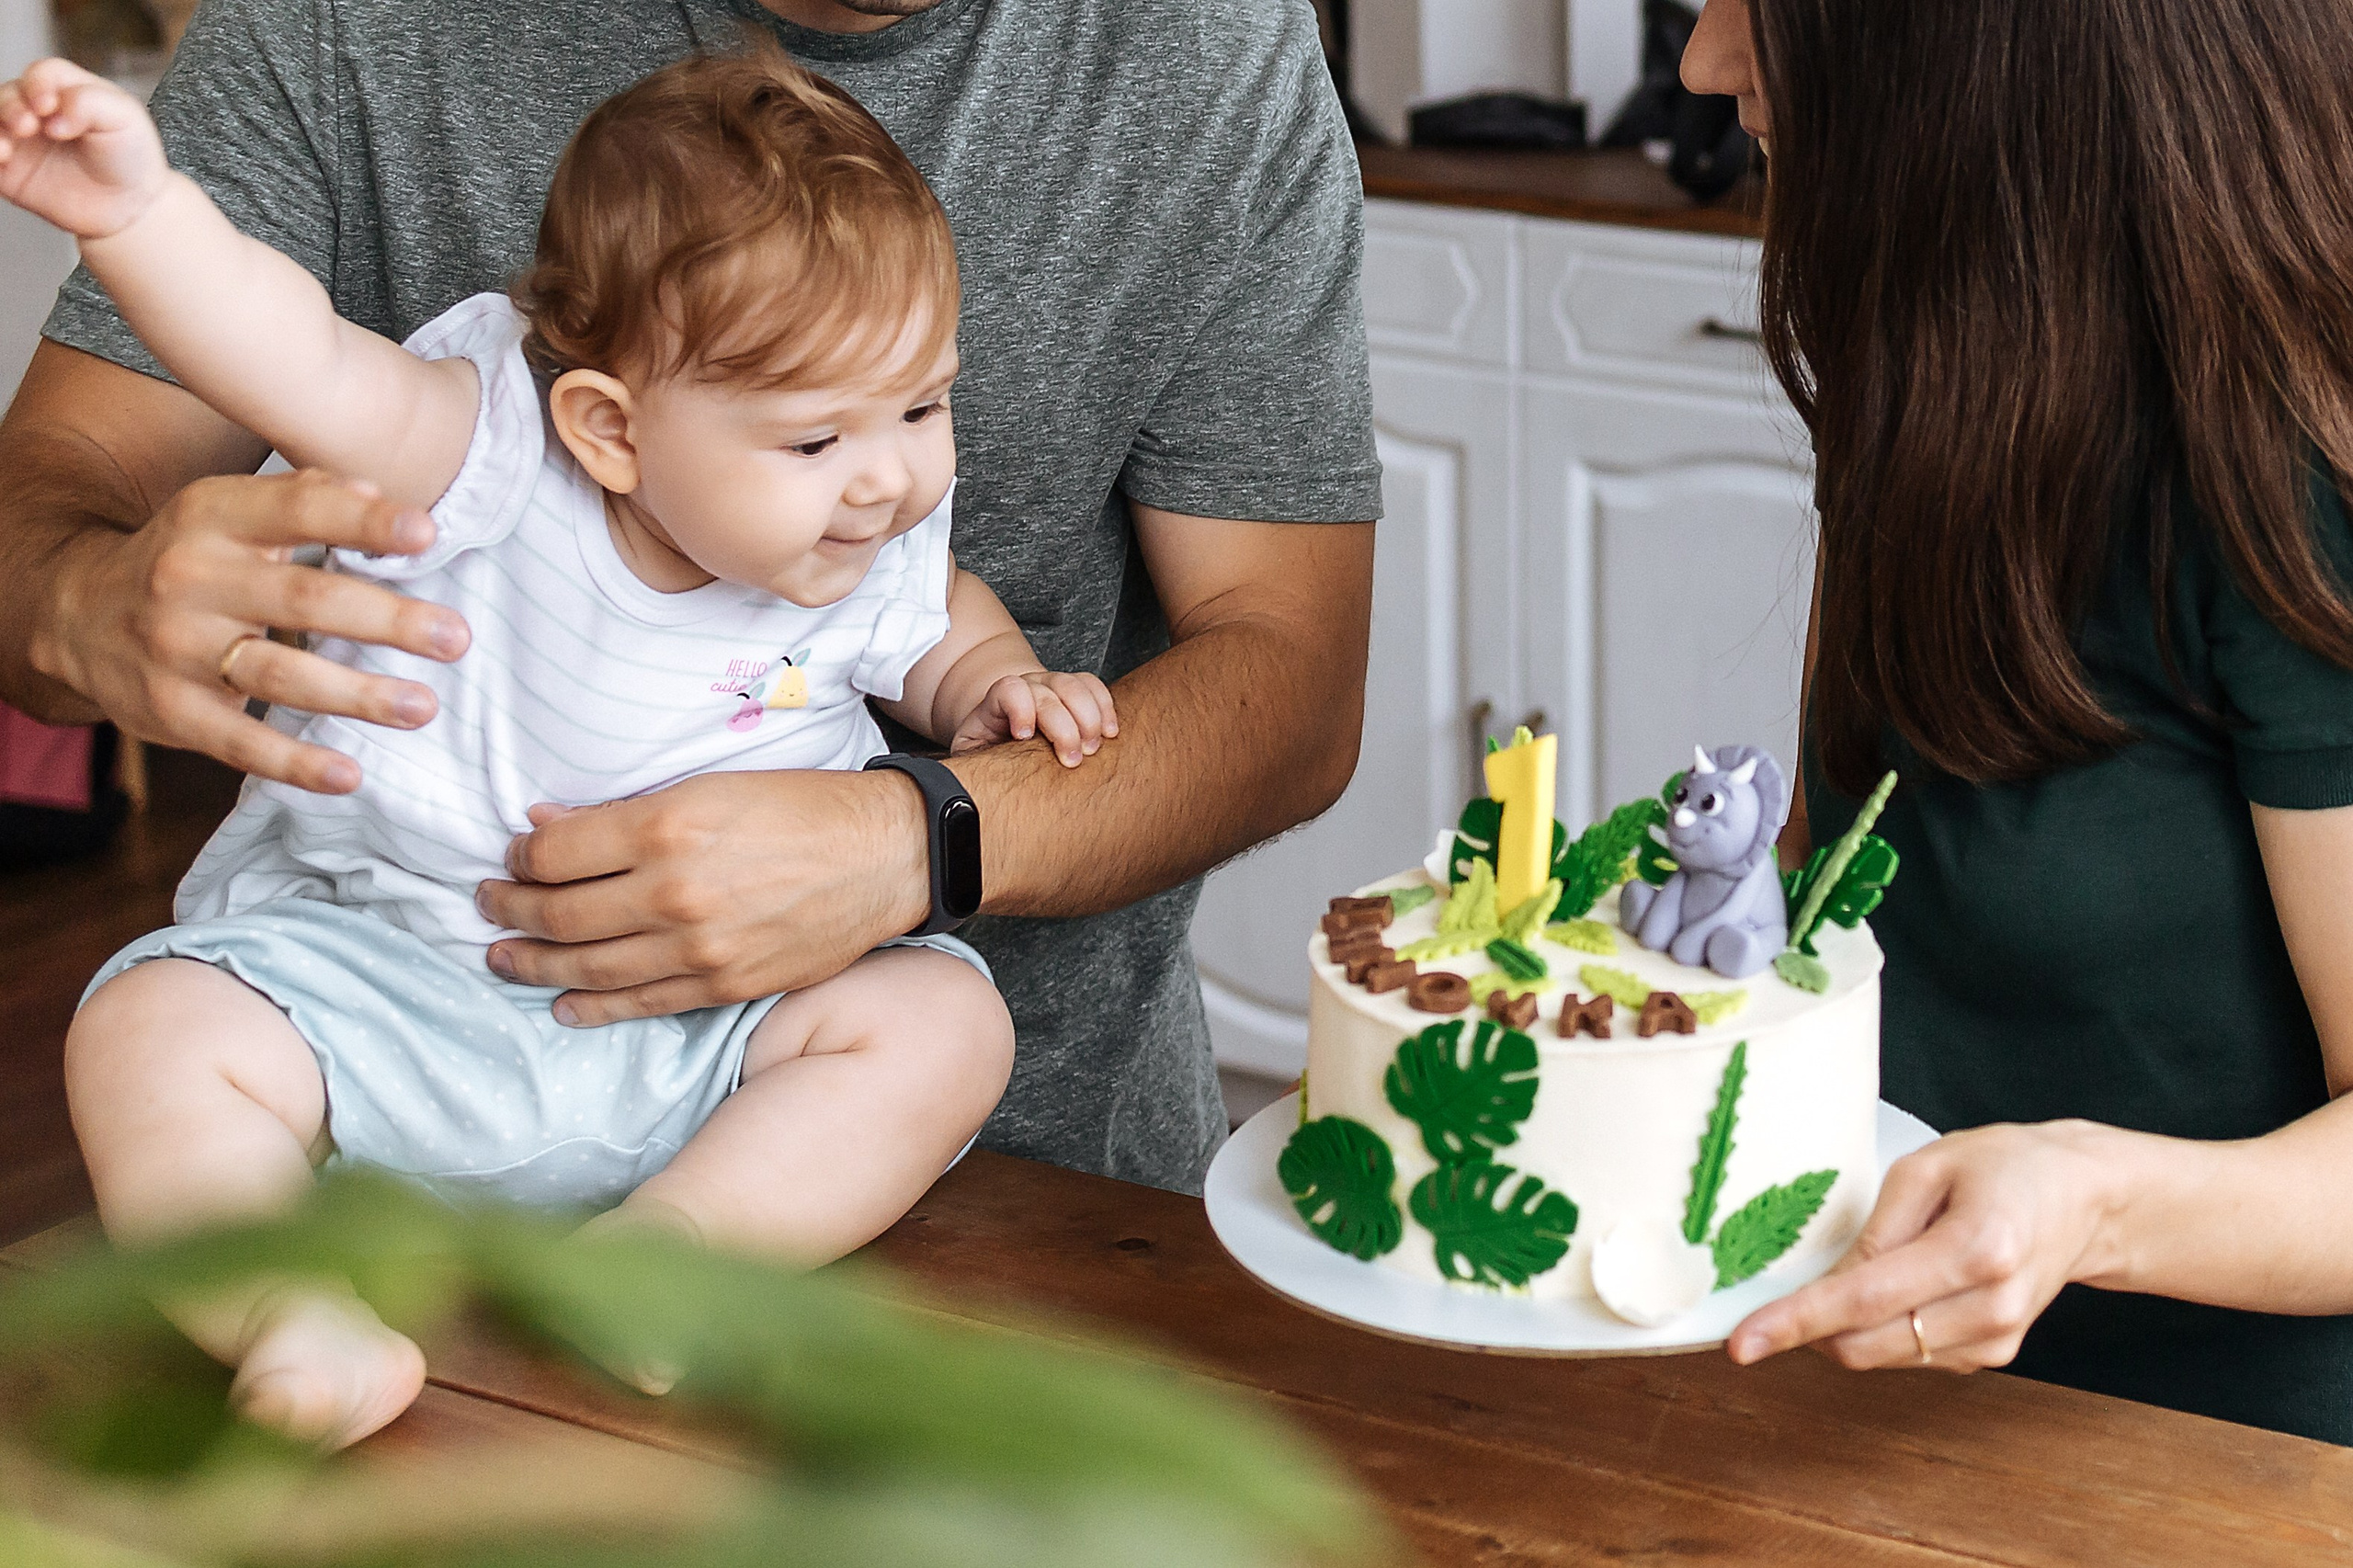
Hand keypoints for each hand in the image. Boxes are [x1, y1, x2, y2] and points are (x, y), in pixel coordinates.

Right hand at [0, 58, 168, 237]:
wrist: (130, 207)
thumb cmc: (130, 157)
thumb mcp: (124, 119)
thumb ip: (90, 103)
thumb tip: (54, 114)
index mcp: (66, 90)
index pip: (41, 75)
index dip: (38, 85)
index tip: (48, 106)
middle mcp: (38, 111)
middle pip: (9, 94)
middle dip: (11, 106)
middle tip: (27, 127)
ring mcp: (21, 139)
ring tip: (7, 150)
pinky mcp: (9, 170)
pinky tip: (2, 160)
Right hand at [32, 468, 469, 792]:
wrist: (72, 611)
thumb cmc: (188, 557)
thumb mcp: (228, 511)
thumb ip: (302, 497)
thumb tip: (377, 490)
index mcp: (212, 518)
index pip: (295, 511)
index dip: (361, 521)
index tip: (428, 532)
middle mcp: (191, 581)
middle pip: (301, 599)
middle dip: (384, 620)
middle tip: (454, 637)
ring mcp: (177, 650)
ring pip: (277, 674)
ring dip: (356, 694)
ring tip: (422, 706)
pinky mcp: (172, 711)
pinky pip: (238, 741)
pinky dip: (293, 763)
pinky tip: (348, 775)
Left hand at [475, 768, 931, 1024]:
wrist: (886, 857)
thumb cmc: (802, 808)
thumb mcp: (712, 784)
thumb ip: (626, 811)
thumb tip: (546, 823)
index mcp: (667, 825)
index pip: (555, 852)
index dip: (519, 855)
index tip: (510, 856)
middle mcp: (673, 891)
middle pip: (558, 913)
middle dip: (508, 910)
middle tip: (485, 905)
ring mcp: (697, 947)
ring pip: (586, 966)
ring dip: (532, 963)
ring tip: (502, 957)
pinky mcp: (722, 985)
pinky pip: (639, 1004)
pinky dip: (590, 1008)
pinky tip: (562, 1004)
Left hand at [952, 670, 1117, 766]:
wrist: (1002, 727)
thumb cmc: (989, 750)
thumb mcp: (971, 758)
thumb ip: (972, 767)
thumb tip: (967, 798)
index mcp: (996, 703)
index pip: (1009, 690)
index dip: (1020, 708)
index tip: (1025, 737)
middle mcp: (1026, 687)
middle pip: (1047, 692)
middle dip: (1064, 726)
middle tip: (1072, 760)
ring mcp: (1051, 684)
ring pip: (1074, 686)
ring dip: (1089, 717)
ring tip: (1094, 748)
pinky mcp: (1073, 689)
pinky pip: (1093, 686)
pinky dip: (1105, 706)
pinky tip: (1110, 731)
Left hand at [1725, 1121, 2124, 1372]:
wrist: (2085, 1199)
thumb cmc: (2006, 1167)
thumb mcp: (1928, 1169)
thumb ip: (1875, 1231)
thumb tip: (1822, 1287)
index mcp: (1975, 1250)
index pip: (1863, 1299)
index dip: (1794, 1322)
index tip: (1741, 1344)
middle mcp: (1990, 1306)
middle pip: (1866, 1344)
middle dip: (1809, 1330)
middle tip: (1777, 1300)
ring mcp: (1997, 1339)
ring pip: (1883, 1357)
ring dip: (1845, 1329)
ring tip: (1868, 1270)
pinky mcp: (1995, 1354)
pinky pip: (1911, 1356)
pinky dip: (1883, 1330)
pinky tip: (1900, 1289)